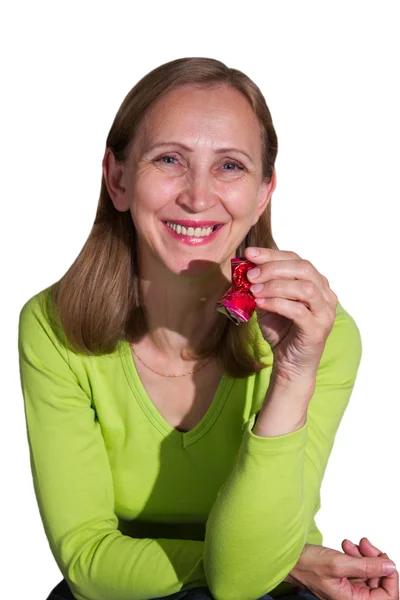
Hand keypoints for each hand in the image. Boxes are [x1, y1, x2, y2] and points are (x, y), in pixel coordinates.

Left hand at [245, 247, 337, 384]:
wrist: (290, 365)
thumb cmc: (281, 332)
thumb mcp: (267, 303)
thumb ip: (260, 286)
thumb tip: (243, 268)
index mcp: (316, 283)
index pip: (296, 259)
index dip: (272, 254)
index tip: (249, 254)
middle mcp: (326, 294)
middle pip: (304, 268)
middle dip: (273, 268)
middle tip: (251, 275)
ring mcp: (325, 312)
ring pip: (305, 288)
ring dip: (276, 286)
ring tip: (254, 290)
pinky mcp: (318, 329)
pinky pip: (299, 311)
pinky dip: (277, 303)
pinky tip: (260, 304)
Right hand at [282, 542, 397, 598]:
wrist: (288, 557)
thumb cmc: (304, 565)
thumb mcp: (338, 564)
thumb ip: (366, 566)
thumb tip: (389, 566)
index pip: (388, 596)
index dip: (390, 576)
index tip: (383, 559)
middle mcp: (353, 597)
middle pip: (381, 582)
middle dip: (376, 560)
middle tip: (366, 545)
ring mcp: (350, 587)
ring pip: (371, 572)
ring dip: (365, 555)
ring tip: (353, 544)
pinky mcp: (345, 577)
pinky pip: (359, 567)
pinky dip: (357, 554)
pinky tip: (347, 546)